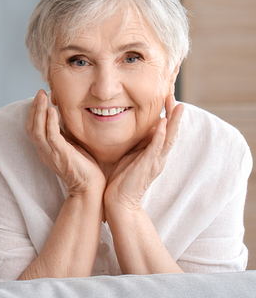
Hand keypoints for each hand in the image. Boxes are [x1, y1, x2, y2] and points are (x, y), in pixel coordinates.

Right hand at [26, 90, 105, 197]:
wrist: (90, 187)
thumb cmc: (84, 167)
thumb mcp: (71, 145)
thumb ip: (64, 133)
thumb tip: (64, 115)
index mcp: (45, 149)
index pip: (33, 128)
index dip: (34, 112)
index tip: (40, 97)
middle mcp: (44, 151)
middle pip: (31, 127)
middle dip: (34, 108)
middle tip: (39, 92)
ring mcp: (51, 154)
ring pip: (37, 130)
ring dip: (39, 112)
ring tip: (42, 96)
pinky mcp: (61, 155)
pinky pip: (51, 137)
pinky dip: (50, 122)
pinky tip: (53, 111)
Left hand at [104, 94, 183, 212]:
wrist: (118, 202)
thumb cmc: (122, 180)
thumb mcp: (131, 156)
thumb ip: (138, 144)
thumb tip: (141, 129)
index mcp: (154, 154)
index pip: (165, 130)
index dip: (168, 114)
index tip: (167, 96)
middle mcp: (158, 156)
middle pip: (171, 132)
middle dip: (174, 113)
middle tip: (174, 95)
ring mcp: (154, 161)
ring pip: (169, 138)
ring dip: (174, 121)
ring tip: (178, 105)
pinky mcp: (147, 166)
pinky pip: (156, 148)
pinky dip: (161, 136)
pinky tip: (163, 124)